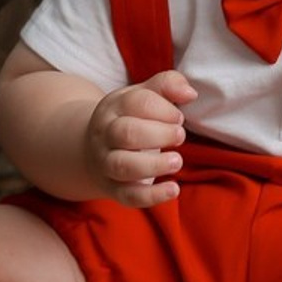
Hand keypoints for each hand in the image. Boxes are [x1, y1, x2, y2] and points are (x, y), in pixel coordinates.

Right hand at [84, 70, 195, 207]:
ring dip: (154, 165)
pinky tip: (174, 189)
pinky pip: (129, 197)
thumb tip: (189, 93)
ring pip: (123, 166)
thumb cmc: (129, 117)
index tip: (178, 117)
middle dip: (159, 134)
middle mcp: (105, 134)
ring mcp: (106, 163)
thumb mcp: (143, 94)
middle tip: (179, 136)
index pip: (136, 102)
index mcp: (113, 107)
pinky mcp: (114, 189)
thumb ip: (168, 84)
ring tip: (176, 161)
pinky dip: (152, 196)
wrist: (92, 149)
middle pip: (127, 133)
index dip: (164, 109)